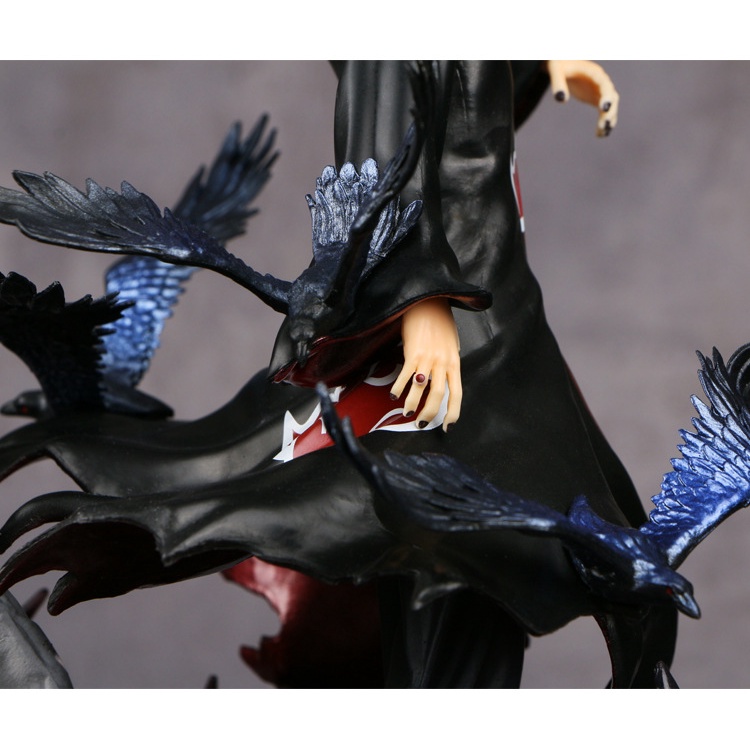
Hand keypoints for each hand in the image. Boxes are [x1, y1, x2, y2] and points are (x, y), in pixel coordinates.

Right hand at [389, 298, 460, 431]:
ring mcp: (428, 358)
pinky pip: (406, 376)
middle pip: (438, 396)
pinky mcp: (413, 352)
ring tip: (406, 412)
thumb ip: (448, 362)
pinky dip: (399, 388)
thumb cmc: (440, 322)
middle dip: (429, 414)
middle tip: (421, 423)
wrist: (428, 302)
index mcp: (455, 362)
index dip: (453, 412)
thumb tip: (445, 378)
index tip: (447, 425)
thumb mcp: (451, 344)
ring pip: (420, 389)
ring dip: (411, 404)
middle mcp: (443, 362)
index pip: (457, 393)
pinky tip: (394, 394)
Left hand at [546, 60, 618, 136]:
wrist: (561, 63)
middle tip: (605, 126)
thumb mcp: (555, 70)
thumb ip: (557, 83)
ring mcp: (599, 90)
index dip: (607, 96)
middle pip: (612, 96)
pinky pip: (603, 112)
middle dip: (610, 111)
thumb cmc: (558, 63)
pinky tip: (600, 135)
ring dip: (609, 119)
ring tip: (603, 133)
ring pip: (610, 106)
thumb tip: (561, 100)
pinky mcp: (595, 98)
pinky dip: (602, 122)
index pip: (604, 84)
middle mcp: (600, 81)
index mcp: (594, 72)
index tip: (604, 108)